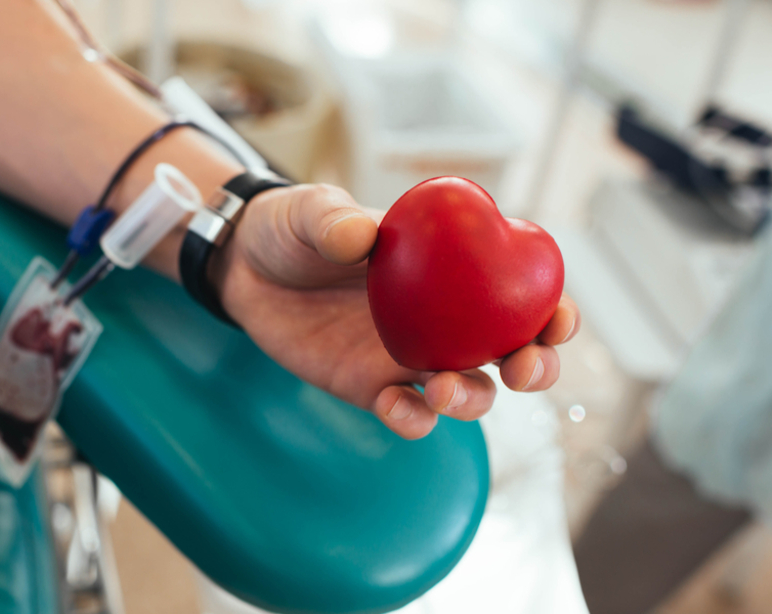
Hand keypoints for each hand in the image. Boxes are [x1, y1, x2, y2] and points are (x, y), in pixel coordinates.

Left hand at [212, 184, 580, 438]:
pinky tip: (401, 409)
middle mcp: (442, 318)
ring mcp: (408, 356)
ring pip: (466, 391)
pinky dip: (413, 419)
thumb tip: (361, 237)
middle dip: (536, 368)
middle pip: (509, 351)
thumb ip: (334, 220)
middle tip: (522, 369)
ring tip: (445, 388)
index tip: (559, 320)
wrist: (246, 270)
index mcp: (449, 269)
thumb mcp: (309, 211)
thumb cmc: (292, 229)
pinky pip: (407, 413)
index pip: (517, 288)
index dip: (551, 308)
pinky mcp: (370, 387)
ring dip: (472, 399)